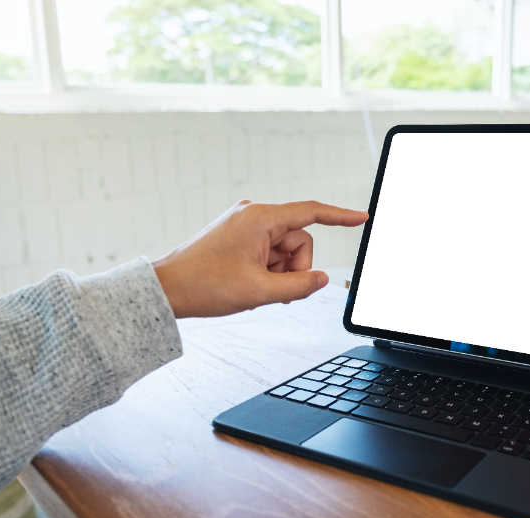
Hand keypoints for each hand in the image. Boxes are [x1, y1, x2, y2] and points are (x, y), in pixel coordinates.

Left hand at [152, 200, 368, 317]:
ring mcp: (245, 225)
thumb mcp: (259, 292)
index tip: (362, 218)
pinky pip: (269, 252)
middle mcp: (253, 215)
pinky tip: (249, 283)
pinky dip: (268, 271)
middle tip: (273, 290)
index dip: (341, 217)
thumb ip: (299, 286)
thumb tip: (322, 279)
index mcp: (260, 219)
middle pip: (299, 240)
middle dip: (294, 268)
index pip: (312, 213)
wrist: (167, 289)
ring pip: (285, 250)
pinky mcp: (239, 236)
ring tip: (255, 288)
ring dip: (279, 272)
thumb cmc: (203, 285)